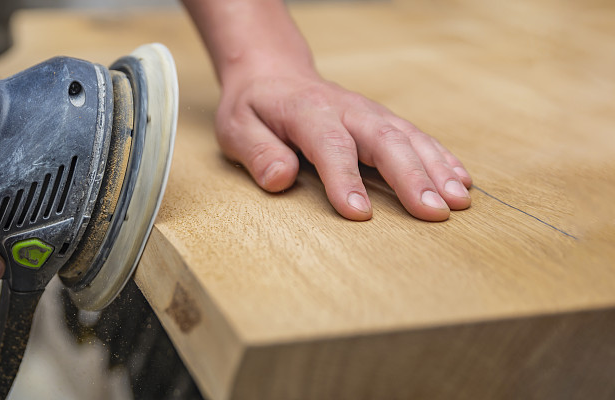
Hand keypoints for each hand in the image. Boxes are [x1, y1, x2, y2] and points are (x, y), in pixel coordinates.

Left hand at [215, 70, 472, 220]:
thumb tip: (279, 179)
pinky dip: (441, 157)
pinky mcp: (382, 120)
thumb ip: (257, 152)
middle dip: (410, 176)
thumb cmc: (254, 107)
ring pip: (407, 137)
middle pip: (383, 140)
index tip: (359, 213)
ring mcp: (368, 113)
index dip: (344, 178)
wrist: (274, 74)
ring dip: (436, 169)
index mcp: (306, 111)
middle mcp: (345, 109)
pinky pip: (417, 136)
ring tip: (458, 201)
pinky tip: (461, 180)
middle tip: (433, 212)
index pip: (329, 145)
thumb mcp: (237, 127)